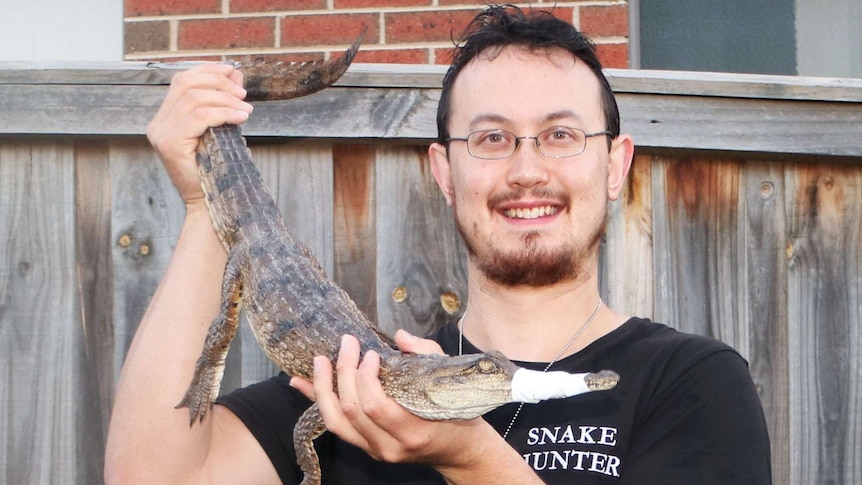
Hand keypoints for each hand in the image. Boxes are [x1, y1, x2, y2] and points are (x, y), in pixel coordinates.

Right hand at [147, 63, 253, 205]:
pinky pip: (200, 117)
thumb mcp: (220, 129)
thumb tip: (235, 72)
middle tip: (243, 95)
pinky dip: (224, 113)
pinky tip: (241, 118)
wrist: (210, 204)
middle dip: (219, 83)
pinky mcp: (170, 144)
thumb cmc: (217, 170)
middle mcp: (158, 124)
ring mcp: (161, 134)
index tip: (232, 71)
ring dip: (226, 99)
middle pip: (186, 84)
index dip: (207, 70)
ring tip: (247, 110)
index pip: (182, 80)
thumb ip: (223, 101)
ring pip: (195, 99)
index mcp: (165, 118)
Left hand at [290, 331, 542, 482]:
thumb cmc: (458, 412)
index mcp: (413, 431)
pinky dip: (317, 402)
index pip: (376, 406)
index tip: (371, 353)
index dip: (365, 377)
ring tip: (319, 361)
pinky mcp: (366, 448)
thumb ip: (425, 355)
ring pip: (335, 422)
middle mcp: (390, 446)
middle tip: (346, 344)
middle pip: (352, 411)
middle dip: (343, 373)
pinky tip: (301, 383)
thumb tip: (399, 336)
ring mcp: (376, 451)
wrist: (459, 451)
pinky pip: (335, 426)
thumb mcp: (449, 379)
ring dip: (322, 389)